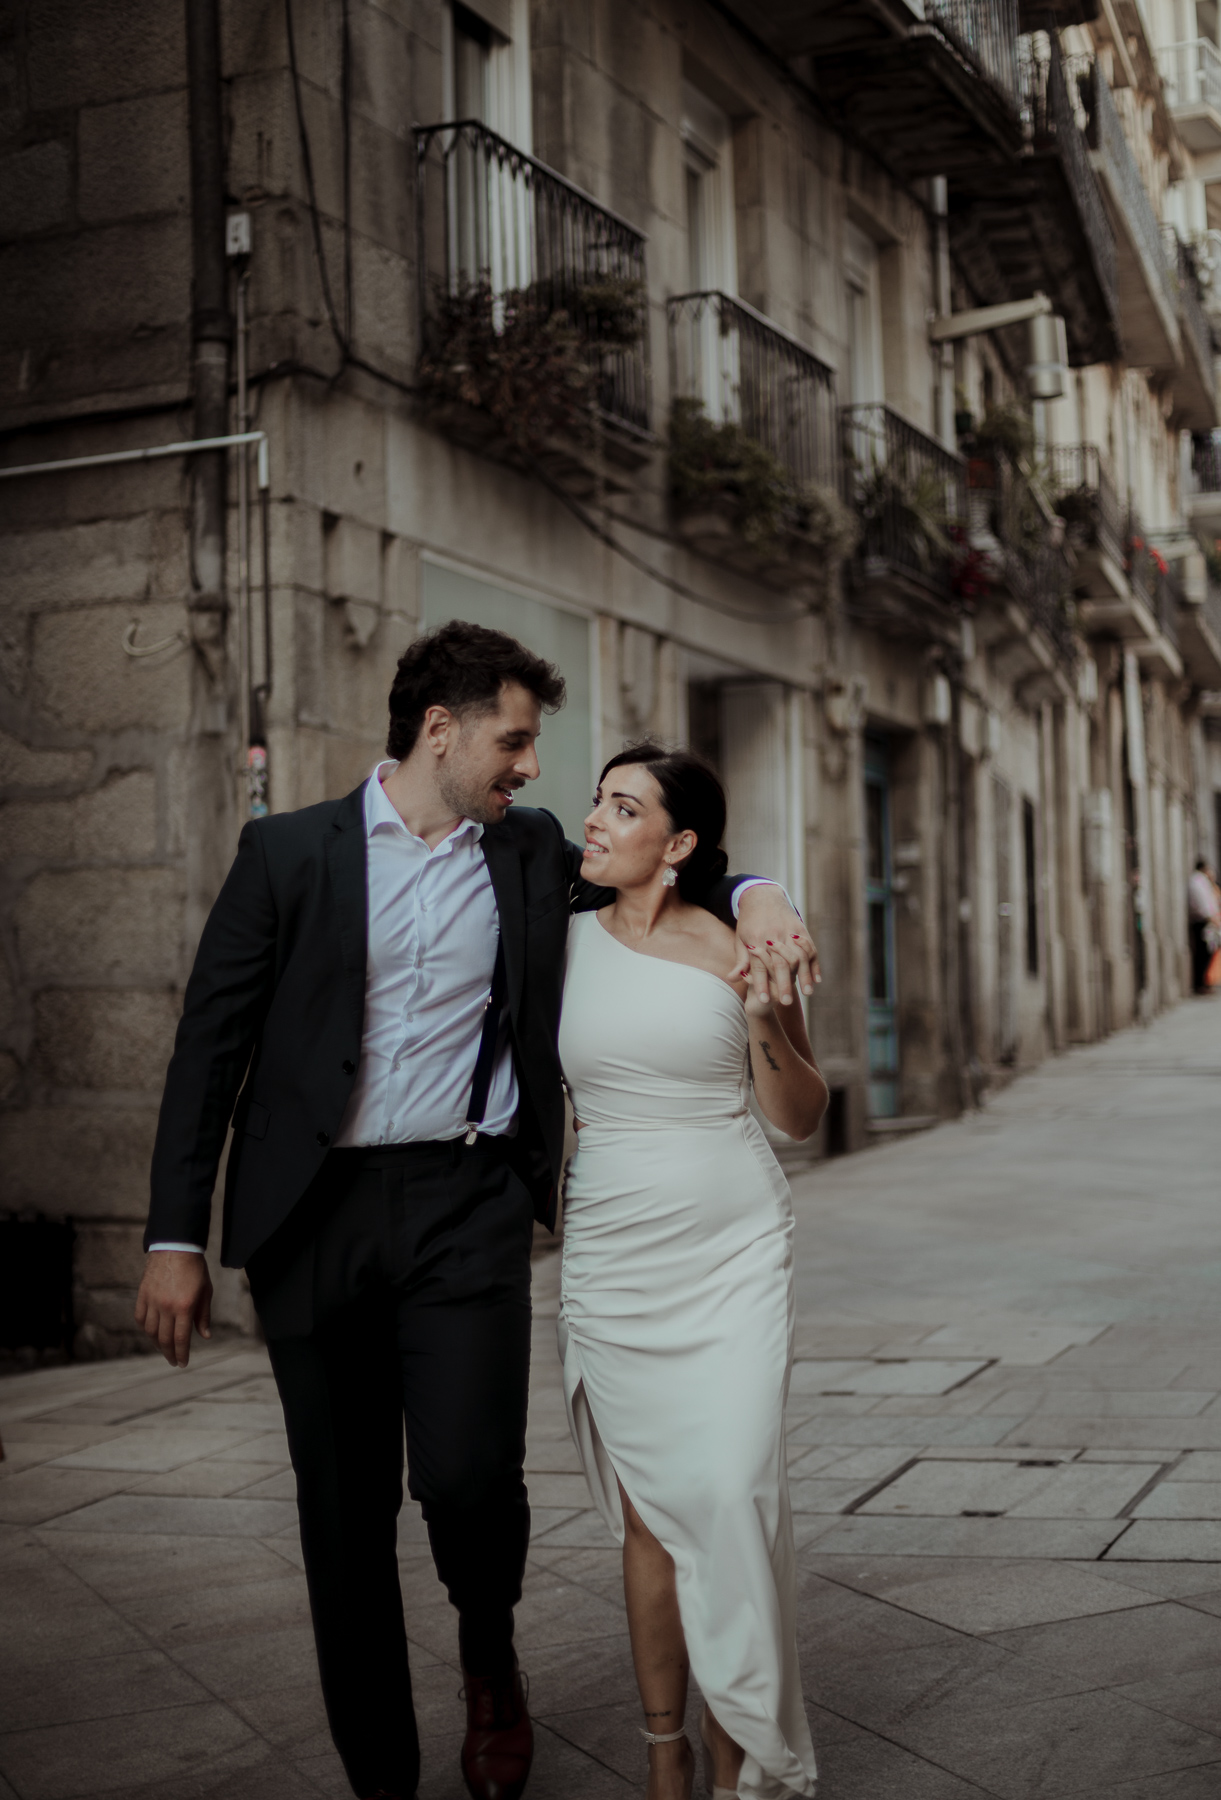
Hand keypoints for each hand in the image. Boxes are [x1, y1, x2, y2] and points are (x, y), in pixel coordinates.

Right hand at [134, 1251, 212, 1367]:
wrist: (176, 1246)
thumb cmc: (195, 1269)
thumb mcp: (206, 1291)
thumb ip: (204, 1315)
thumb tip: (205, 1335)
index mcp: (184, 1306)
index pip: (181, 1338)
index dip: (181, 1354)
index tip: (183, 1363)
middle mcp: (166, 1306)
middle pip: (164, 1339)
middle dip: (169, 1354)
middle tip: (173, 1361)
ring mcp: (152, 1301)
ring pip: (150, 1331)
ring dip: (156, 1343)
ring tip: (163, 1348)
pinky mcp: (142, 1294)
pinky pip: (140, 1318)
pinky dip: (145, 1328)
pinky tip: (151, 1332)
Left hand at [733, 888, 819, 1006]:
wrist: (761, 895)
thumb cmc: (748, 922)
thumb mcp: (740, 939)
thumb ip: (741, 960)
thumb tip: (732, 979)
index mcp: (756, 940)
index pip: (759, 966)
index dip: (761, 984)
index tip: (765, 1000)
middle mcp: (773, 936)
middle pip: (780, 964)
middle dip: (784, 984)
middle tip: (786, 1002)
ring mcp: (788, 931)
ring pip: (799, 956)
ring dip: (804, 976)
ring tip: (807, 993)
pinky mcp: (800, 928)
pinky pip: (810, 947)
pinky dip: (815, 963)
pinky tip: (817, 978)